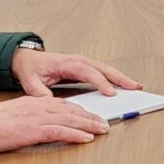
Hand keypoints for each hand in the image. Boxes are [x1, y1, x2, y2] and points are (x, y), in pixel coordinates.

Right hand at [0, 96, 110, 155]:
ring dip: (90, 125)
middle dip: (90, 116)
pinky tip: (88, 138)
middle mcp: (37, 106)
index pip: (62, 104)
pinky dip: (77, 134)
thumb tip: (40, 127)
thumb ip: (28, 118)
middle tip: (104, 122)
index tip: (91, 115)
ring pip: (70, 118)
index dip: (79, 110)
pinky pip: (60, 131)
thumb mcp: (11, 117)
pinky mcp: (32, 130)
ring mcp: (35, 117)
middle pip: (71, 109)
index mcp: (32, 102)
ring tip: (103, 129)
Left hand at [13, 47, 140, 95]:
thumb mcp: (30, 82)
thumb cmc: (31, 69)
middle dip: (120, 78)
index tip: (111, 92)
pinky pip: (103, 72)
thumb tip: (50, 103)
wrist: (28, 59)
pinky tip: (124, 85)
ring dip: (121, 77)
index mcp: (67, 63)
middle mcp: (78, 61)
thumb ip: (39, 93)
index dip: (100, 82)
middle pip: (103, 68)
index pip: (88, 72)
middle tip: (134, 87)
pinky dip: (115, 78)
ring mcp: (83, 63)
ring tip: (135, 86)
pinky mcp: (85, 68)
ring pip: (107, 69)